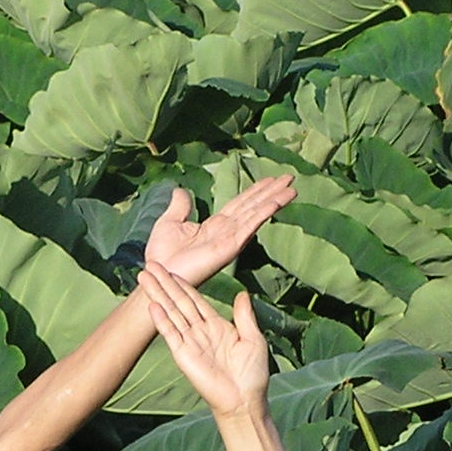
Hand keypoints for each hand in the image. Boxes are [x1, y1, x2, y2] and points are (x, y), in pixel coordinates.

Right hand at [141, 263, 270, 420]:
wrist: (244, 400)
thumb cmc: (252, 374)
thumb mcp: (253, 339)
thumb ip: (244, 316)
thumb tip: (242, 293)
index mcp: (216, 325)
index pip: (195, 299)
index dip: (183, 283)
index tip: (171, 269)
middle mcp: (200, 331)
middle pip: (178, 301)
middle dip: (164, 283)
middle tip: (150, 264)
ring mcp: (190, 342)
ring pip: (171, 312)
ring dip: (157, 294)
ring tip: (144, 278)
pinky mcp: (183, 355)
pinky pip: (171, 334)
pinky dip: (161, 320)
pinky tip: (152, 305)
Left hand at [142, 174, 293, 286]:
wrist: (159, 273)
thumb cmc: (162, 254)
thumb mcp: (170, 222)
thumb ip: (180, 206)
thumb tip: (181, 190)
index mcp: (215, 225)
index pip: (241, 204)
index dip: (256, 191)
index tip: (271, 179)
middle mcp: (227, 231)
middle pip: (254, 206)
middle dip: (272, 192)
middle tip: (290, 177)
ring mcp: (230, 239)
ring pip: (256, 214)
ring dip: (274, 200)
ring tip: (292, 187)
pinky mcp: (230, 247)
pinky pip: (249, 226)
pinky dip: (263, 213)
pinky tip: (276, 202)